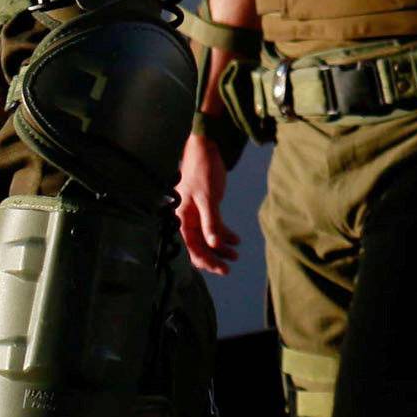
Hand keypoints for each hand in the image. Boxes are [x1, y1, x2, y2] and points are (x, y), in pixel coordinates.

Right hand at [176, 132, 240, 275]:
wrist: (206, 148)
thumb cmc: (202, 170)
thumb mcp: (208, 197)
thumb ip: (210, 222)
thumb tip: (213, 245)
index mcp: (181, 217)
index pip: (191, 247)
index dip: (205, 260)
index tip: (221, 269)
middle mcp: (185, 218)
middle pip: (198, 245)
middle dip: (214, 257)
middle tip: (229, 267)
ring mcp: (195, 214)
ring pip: (207, 237)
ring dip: (220, 247)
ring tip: (236, 255)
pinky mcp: (205, 208)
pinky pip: (213, 226)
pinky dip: (223, 234)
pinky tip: (235, 240)